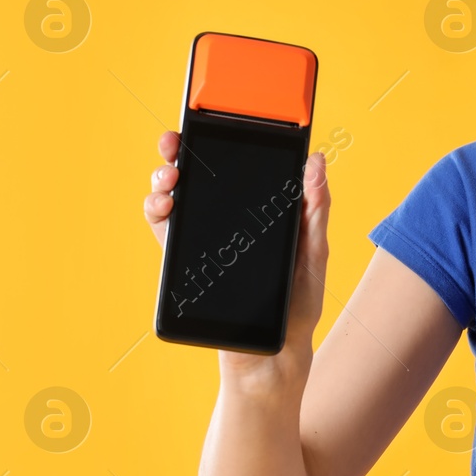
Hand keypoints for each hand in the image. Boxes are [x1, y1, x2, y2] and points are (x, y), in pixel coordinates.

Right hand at [144, 130, 331, 388]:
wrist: (273, 354)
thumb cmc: (299, 303)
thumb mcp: (314, 253)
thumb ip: (315, 210)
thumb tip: (317, 162)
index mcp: (261, 211)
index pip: (238, 167)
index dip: (222, 140)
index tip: (212, 121)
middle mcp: (229, 219)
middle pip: (198, 175)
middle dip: (180, 153)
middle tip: (175, 145)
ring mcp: (205, 239)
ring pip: (176, 196)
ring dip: (164, 179)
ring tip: (170, 180)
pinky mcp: (187, 261)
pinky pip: (165, 229)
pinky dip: (158, 211)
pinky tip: (164, 205)